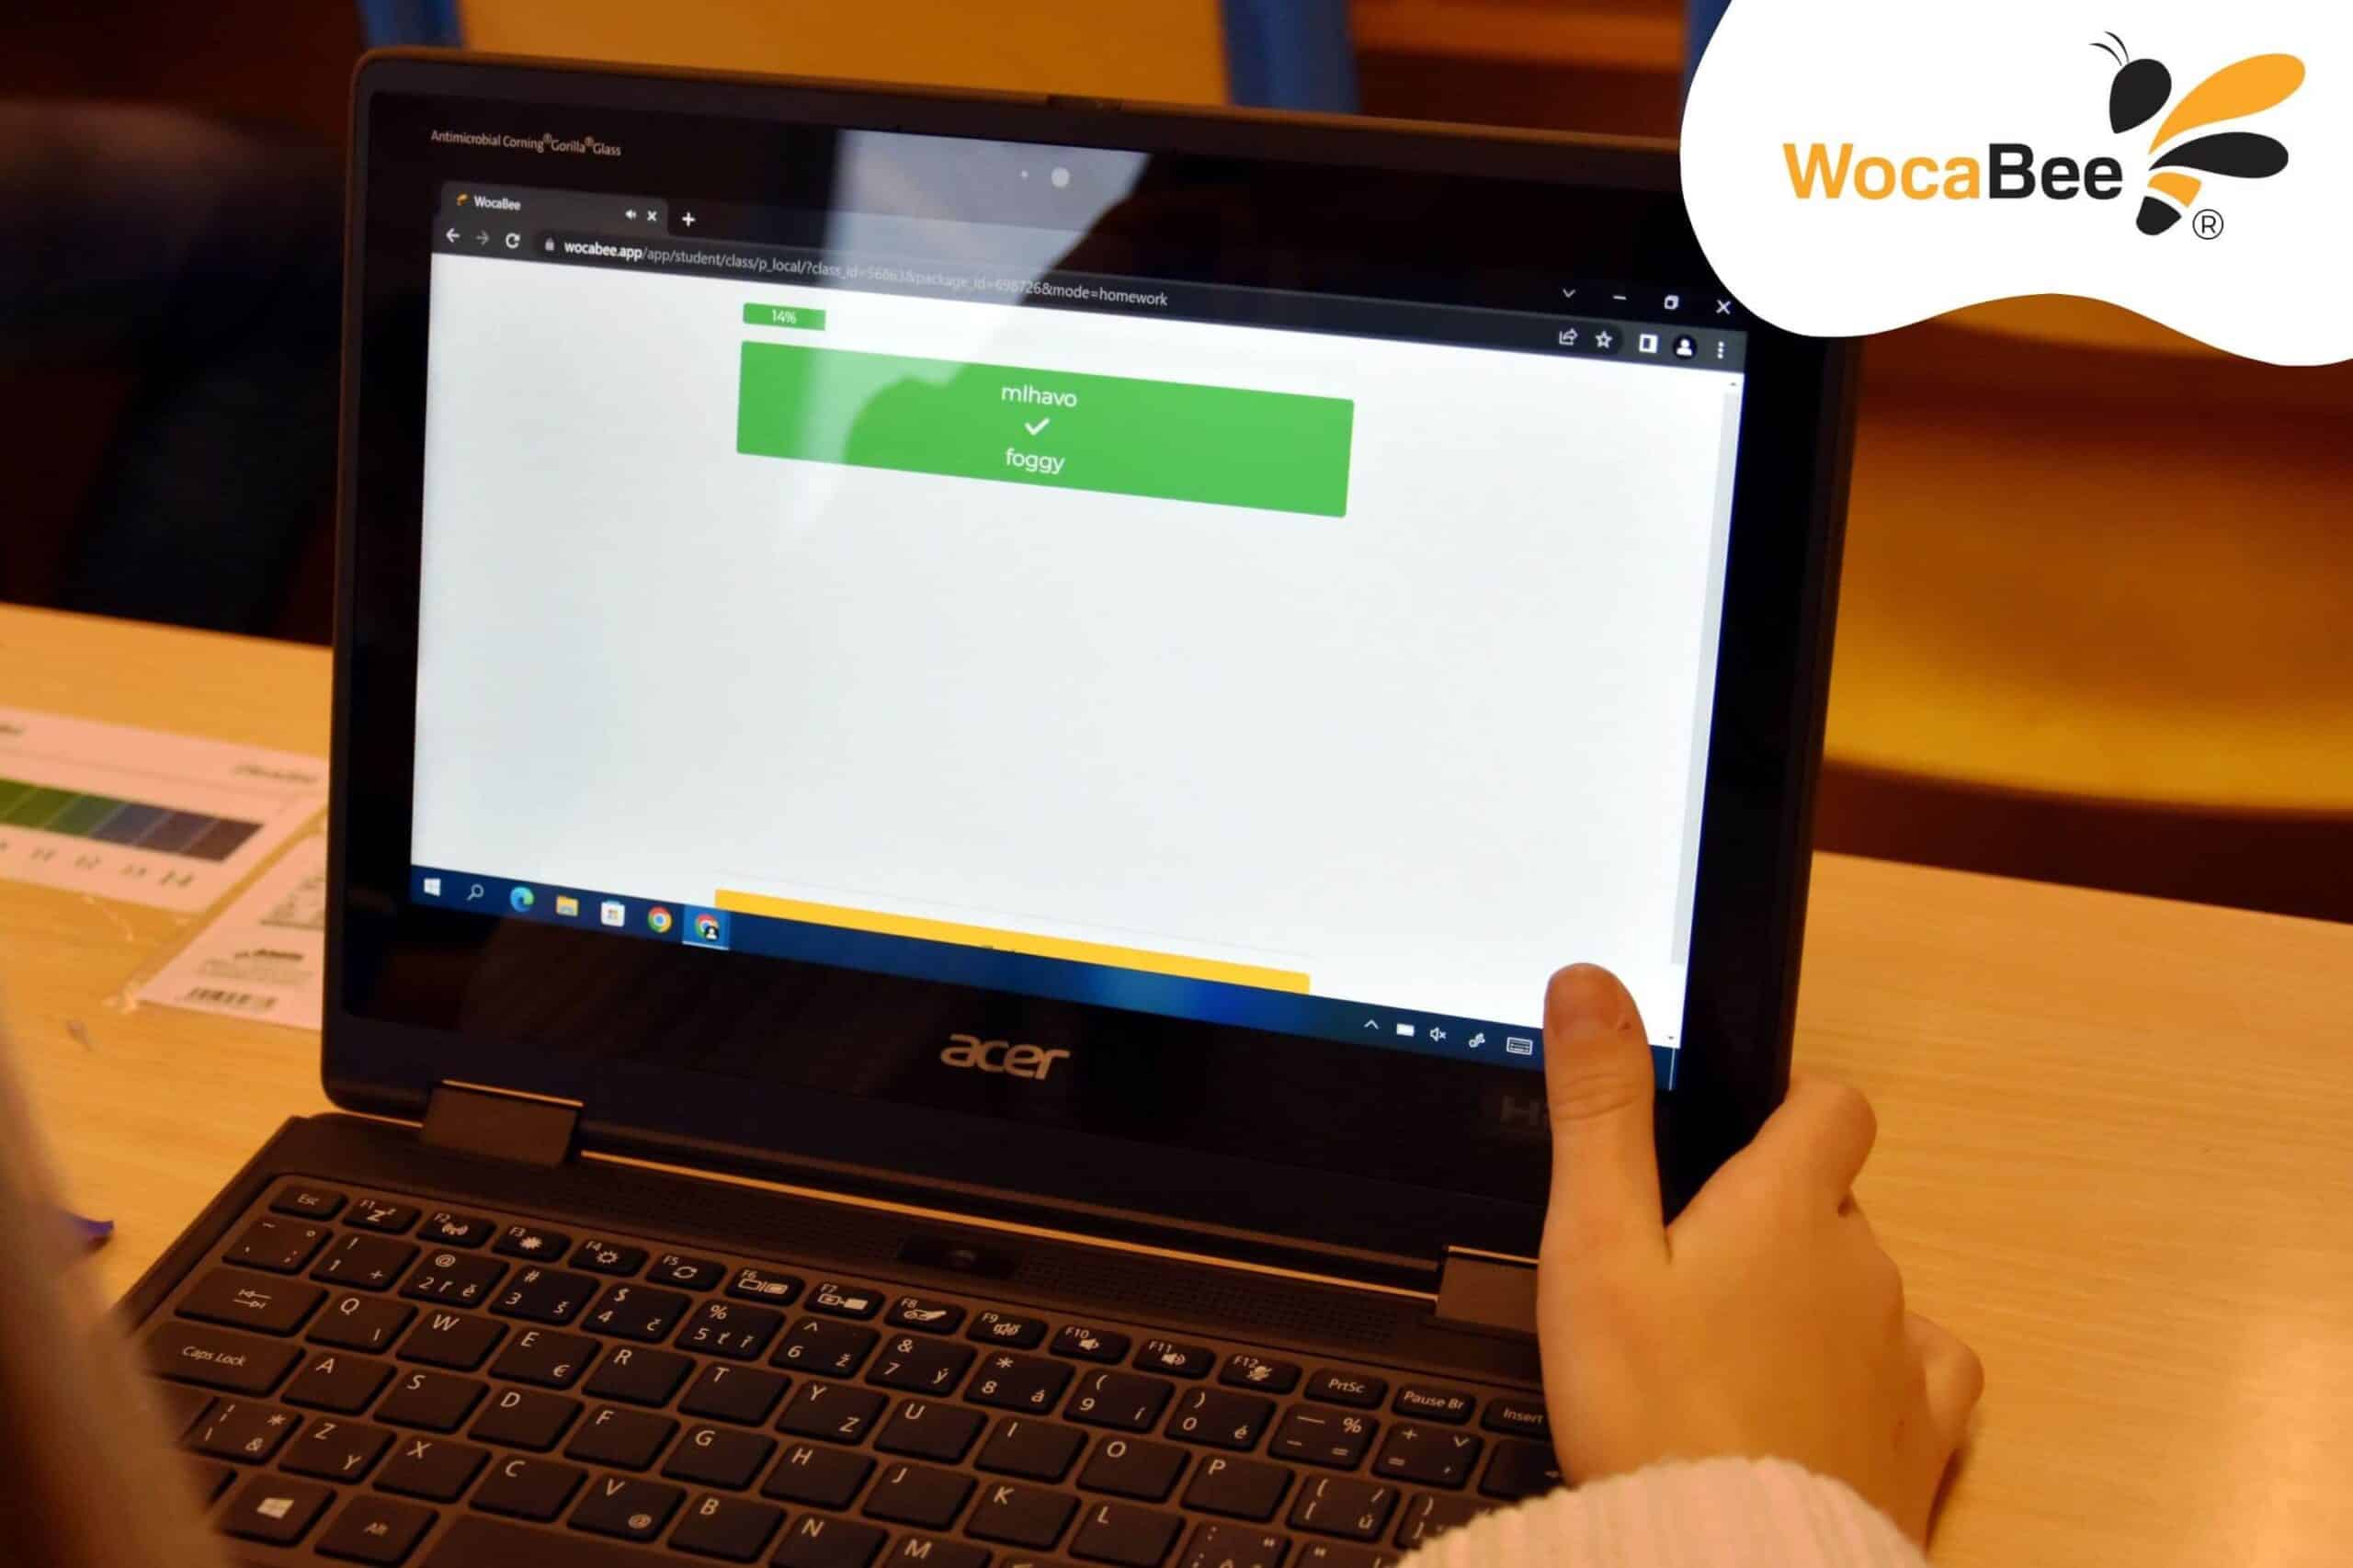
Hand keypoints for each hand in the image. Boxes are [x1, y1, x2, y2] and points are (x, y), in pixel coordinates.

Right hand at [1534, 964, 1981, 1542]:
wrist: (1727, 1560)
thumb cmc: (1652, 1406)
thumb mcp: (1594, 1244)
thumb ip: (1598, 1110)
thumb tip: (1590, 982)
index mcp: (1785, 1205)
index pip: (1831, 1105)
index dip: (1792, 1105)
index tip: (1740, 1133)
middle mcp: (1862, 1263)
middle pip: (1837, 1205)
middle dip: (1778, 1221)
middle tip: (1688, 1274)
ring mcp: (1900, 1352)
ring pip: (1871, 1290)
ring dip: (1818, 1302)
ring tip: (1734, 1353)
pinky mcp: (1921, 1438)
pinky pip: (1922, 1377)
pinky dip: (1878, 1376)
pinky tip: (1825, 1401)